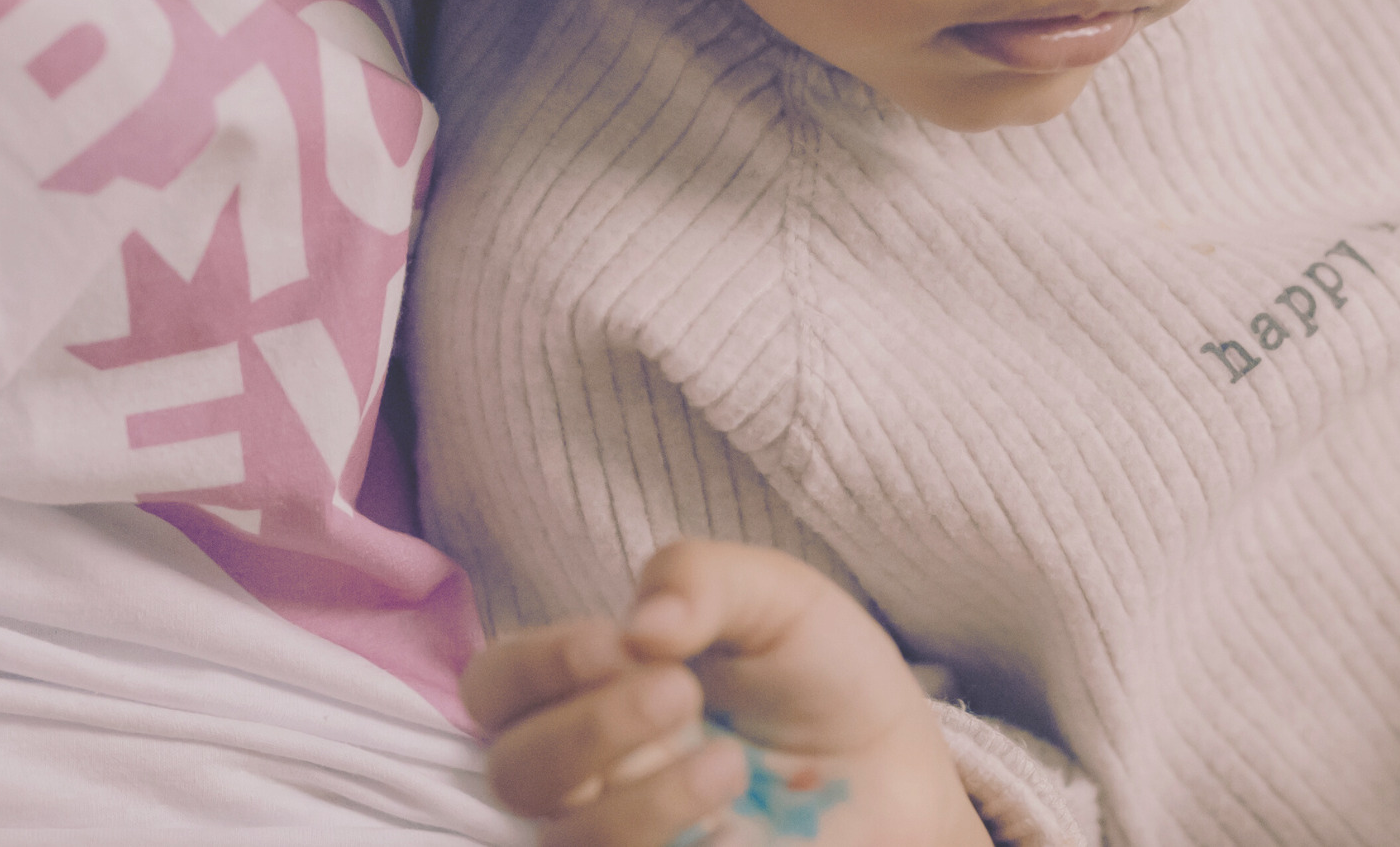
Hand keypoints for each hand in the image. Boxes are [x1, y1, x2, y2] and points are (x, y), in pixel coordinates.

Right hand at [464, 541, 987, 846]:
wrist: (902, 769)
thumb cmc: (822, 676)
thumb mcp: (777, 597)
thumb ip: (703, 579)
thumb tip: (644, 623)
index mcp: (595, 687)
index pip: (498, 685)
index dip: (535, 666)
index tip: (618, 644)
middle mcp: (594, 770)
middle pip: (514, 771)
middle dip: (586, 729)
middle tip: (680, 693)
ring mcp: (629, 836)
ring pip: (565, 840)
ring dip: (642, 800)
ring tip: (731, 765)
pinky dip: (669, 841)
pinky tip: (734, 825)